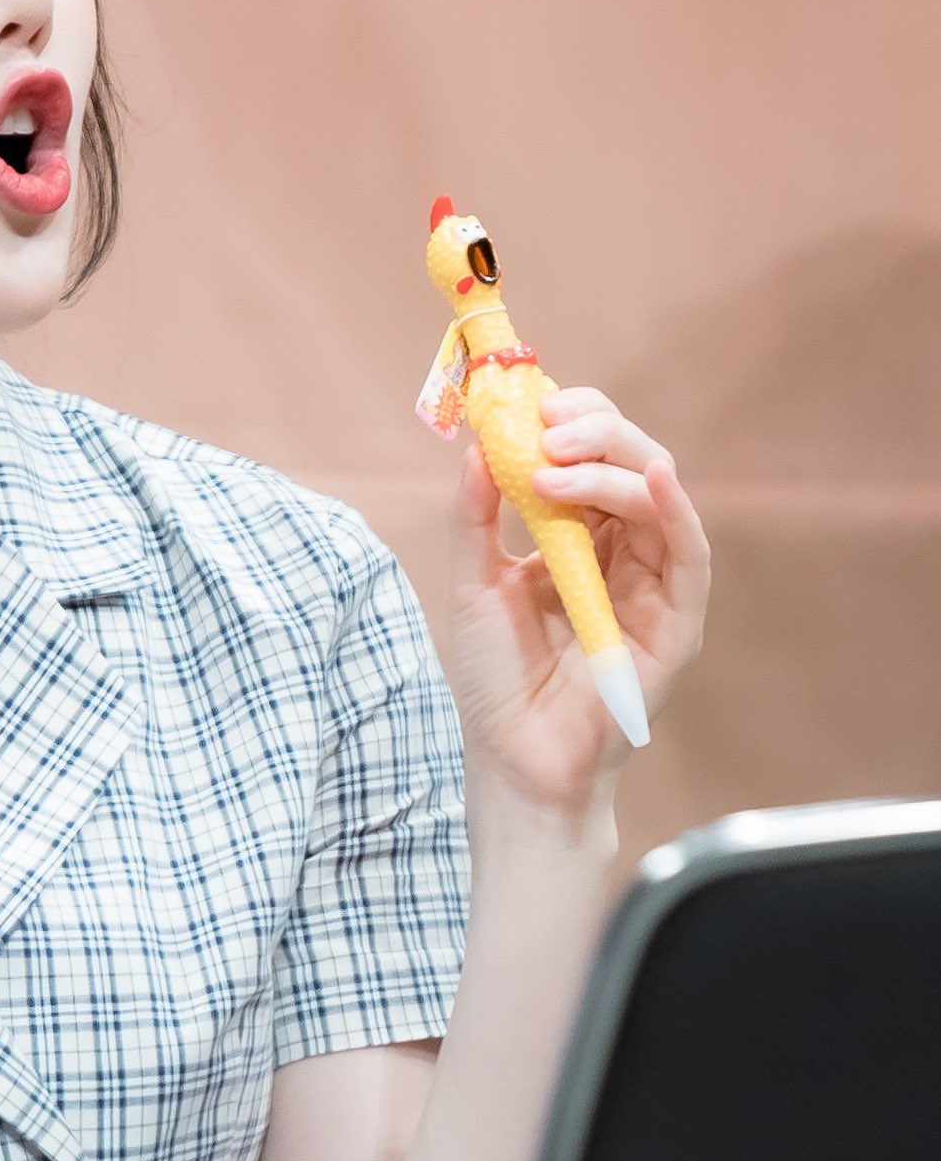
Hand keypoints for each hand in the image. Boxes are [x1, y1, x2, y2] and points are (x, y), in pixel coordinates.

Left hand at [446, 388, 710, 826]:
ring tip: (560, 458)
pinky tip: (651, 478)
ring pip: (657, 497)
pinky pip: (688, 554)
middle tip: (549, 425)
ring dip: (613, 464)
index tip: (532, 402)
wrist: (514, 757)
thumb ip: (475, 516)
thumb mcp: (472, 582)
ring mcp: (654, 586)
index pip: (590, 459)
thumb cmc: (497, 676)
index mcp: (579, 539)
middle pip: (630, 465)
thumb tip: (479, 446)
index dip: (570, 422)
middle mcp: (622, 554)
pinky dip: (673, 510)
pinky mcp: (677, 622)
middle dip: (593, 432)